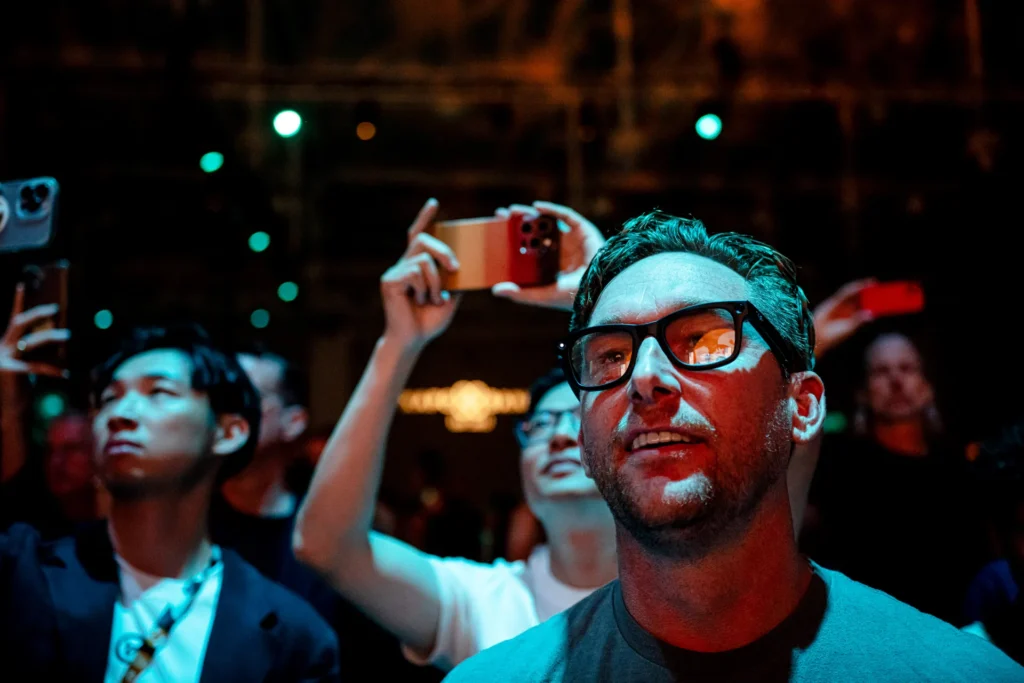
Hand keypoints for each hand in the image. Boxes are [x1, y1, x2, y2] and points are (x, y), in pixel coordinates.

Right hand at [1, 283, 68, 377]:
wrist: (10, 410)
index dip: (17, 302)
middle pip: (18, 323)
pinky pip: (37, 366)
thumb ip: (36, 348)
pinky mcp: (10, 371)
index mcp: (4, 344)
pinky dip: (53, 369)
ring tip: (68, 336)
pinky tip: (65, 373)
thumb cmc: (23, 385)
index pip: (13, 319)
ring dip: (51, 337)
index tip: (23, 285)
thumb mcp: (29, 362)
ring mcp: (3, 359)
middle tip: (56, 308)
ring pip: (31, 342)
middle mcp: (1, 348)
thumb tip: (55, 332)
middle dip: (37, 313)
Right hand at [380, 199, 461, 350]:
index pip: (419, 235)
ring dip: (435, 280)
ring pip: (423, 259)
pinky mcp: (389, 281)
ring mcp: (395, 271)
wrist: (414, 340)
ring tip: (433, 298)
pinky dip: (424, 288)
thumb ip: (455, 278)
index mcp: (417, 265)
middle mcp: (404, 264)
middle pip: (423, 239)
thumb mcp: (450, 296)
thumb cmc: (430, 320)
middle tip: (455, 268)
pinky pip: (414, 272)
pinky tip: (420, 301)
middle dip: (443, 250)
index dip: (424, 218)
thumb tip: (466, 263)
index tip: (434, 203)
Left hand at [491, 201, 605, 310]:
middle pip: (534, 231)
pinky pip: (565, 215)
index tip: (494, 231)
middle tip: (500, 215)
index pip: (526, 246)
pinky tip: (537, 207)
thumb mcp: (541, 295)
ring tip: (513, 211)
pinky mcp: (582, 230)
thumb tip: (495, 290)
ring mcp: (570, 239)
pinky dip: (551, 209)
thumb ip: (519, 293)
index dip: (511, 238)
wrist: (597, 290)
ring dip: (530, 214)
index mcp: (547, 263)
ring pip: (547, 221)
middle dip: (517, 222)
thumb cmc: (571, 296)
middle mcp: (557, 249)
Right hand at [813, 278, 876, 357]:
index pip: (867, 307)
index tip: (888, 299)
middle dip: (871, 293)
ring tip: (874, 283)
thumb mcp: (850, 329)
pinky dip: (854, 288)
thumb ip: (859, 320)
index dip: (876, 303)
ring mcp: (841, 305)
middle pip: (862, 299)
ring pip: (855, 294)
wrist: (818, 336)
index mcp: (854, 318)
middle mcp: (849, 310)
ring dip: (863, 287)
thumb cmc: (834, 336)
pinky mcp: (834, 301)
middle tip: (883, 289)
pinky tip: (862, 285)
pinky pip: (845, 293)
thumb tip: (871, 314)